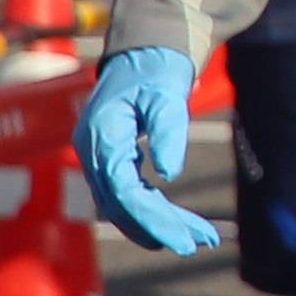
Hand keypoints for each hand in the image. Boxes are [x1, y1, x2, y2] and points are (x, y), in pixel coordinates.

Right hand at [81, 43, 217, 255]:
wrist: (142, 53)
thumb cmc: (156, 69)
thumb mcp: (167, 92)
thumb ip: (168, 129)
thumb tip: (170, 175)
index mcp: (102, 137)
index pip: (124, 192)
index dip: (153, 219)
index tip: (186, 239)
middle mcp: (93, 153)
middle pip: (123, 205)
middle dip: (162, 227)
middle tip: (201, 243)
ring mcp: (99, 159)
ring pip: (125, 205)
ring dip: (160, 224)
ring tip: (201, 237)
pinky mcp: (111, 161)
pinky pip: (128, 195)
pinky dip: (153, 211)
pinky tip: (180, 223)